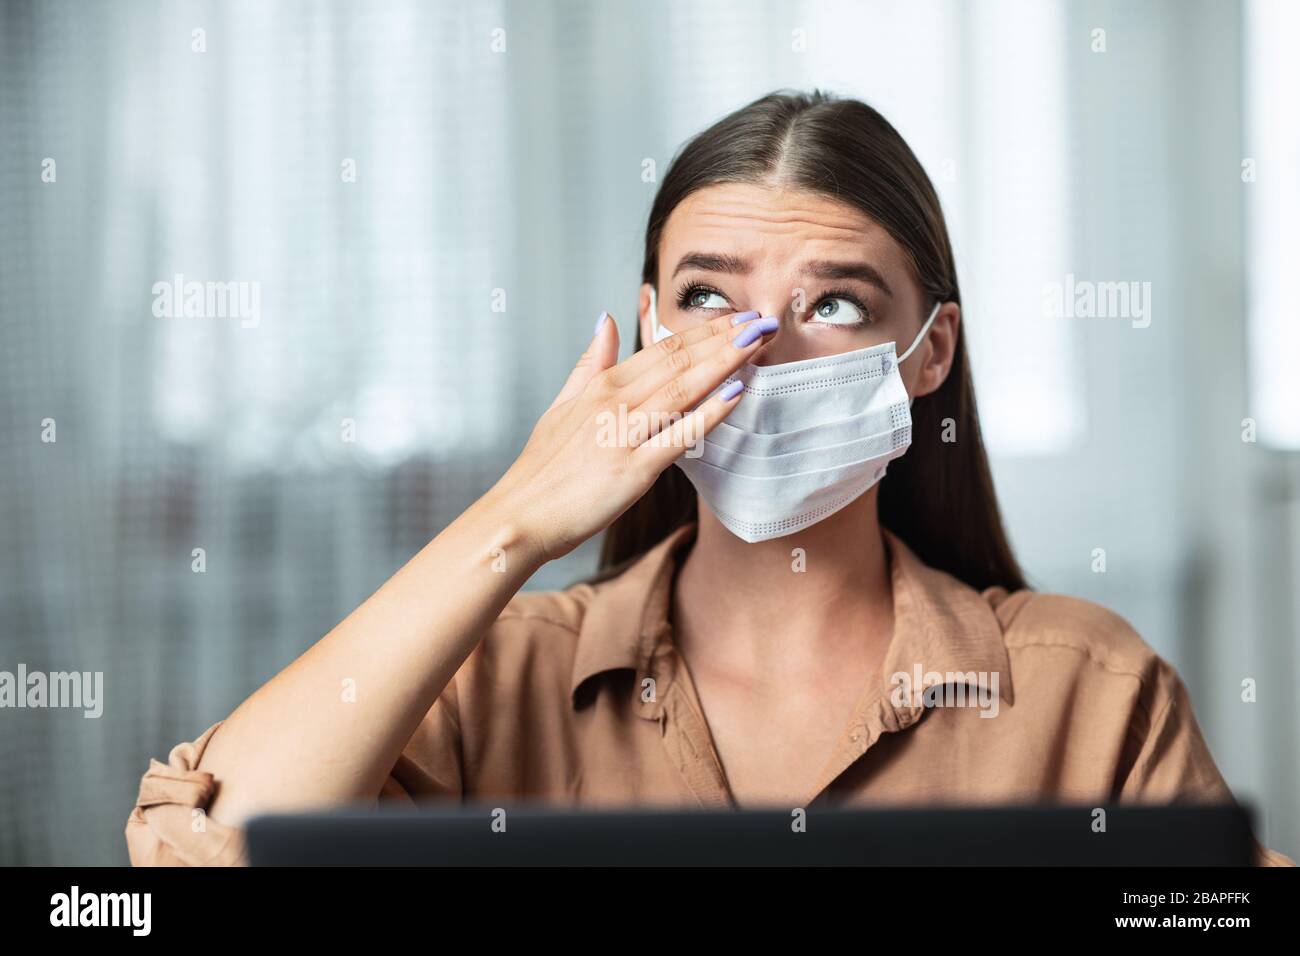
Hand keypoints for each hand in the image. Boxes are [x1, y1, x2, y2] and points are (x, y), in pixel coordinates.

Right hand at [483, 310, 777, 563]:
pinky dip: (710, 412)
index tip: (736, 317)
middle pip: (678, 361)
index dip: (703, 331)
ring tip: (758, 342)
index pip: (661, 349)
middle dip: (724, 338)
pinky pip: (678, 434)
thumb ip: (589, 362)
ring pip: (683, 388)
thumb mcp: (562, 405)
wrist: (519, 518)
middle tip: (763, 320)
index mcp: (601, 386)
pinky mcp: (632, 469)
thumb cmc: (541, 471)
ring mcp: (623, 434)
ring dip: (724, 362)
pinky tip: (736, 392)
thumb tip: (606, 319)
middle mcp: (613, 402)